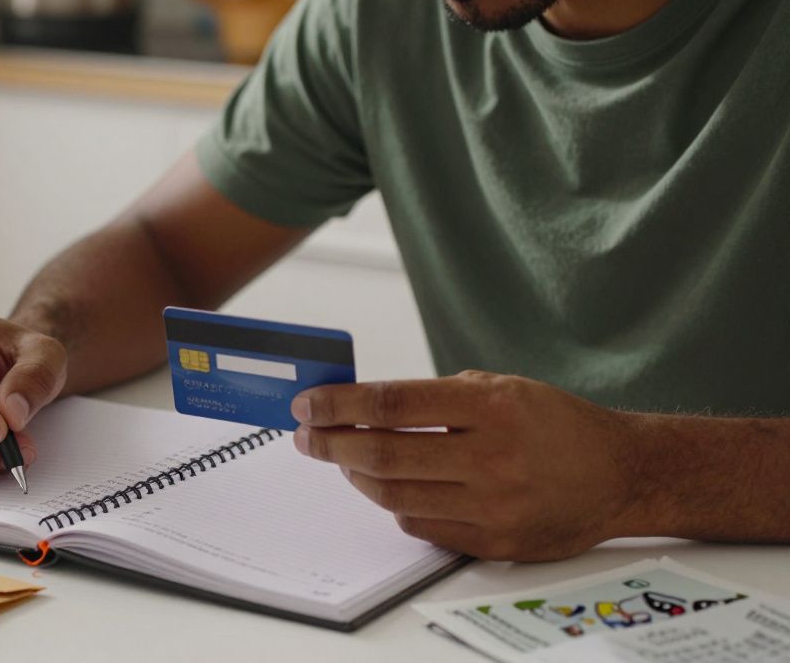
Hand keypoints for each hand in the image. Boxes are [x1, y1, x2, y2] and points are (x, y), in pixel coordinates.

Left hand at [292, 370, 642, 560]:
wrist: (622, 474)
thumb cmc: (554, 424)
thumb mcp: (502, 387)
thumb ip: (436, 397)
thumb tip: (360, 406)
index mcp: (492, 406)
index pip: (393, 403)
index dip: (339, 404)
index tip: (307, 404)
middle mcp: (492, 457)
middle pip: (383, 453)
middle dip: (331, 443)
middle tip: (307, 435)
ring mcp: (493, 505)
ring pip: (394, 495)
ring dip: (356, 474)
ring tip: (343, 458)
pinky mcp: (495, 542)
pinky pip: (419, 526)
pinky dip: (393, 504)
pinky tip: (386, 485)